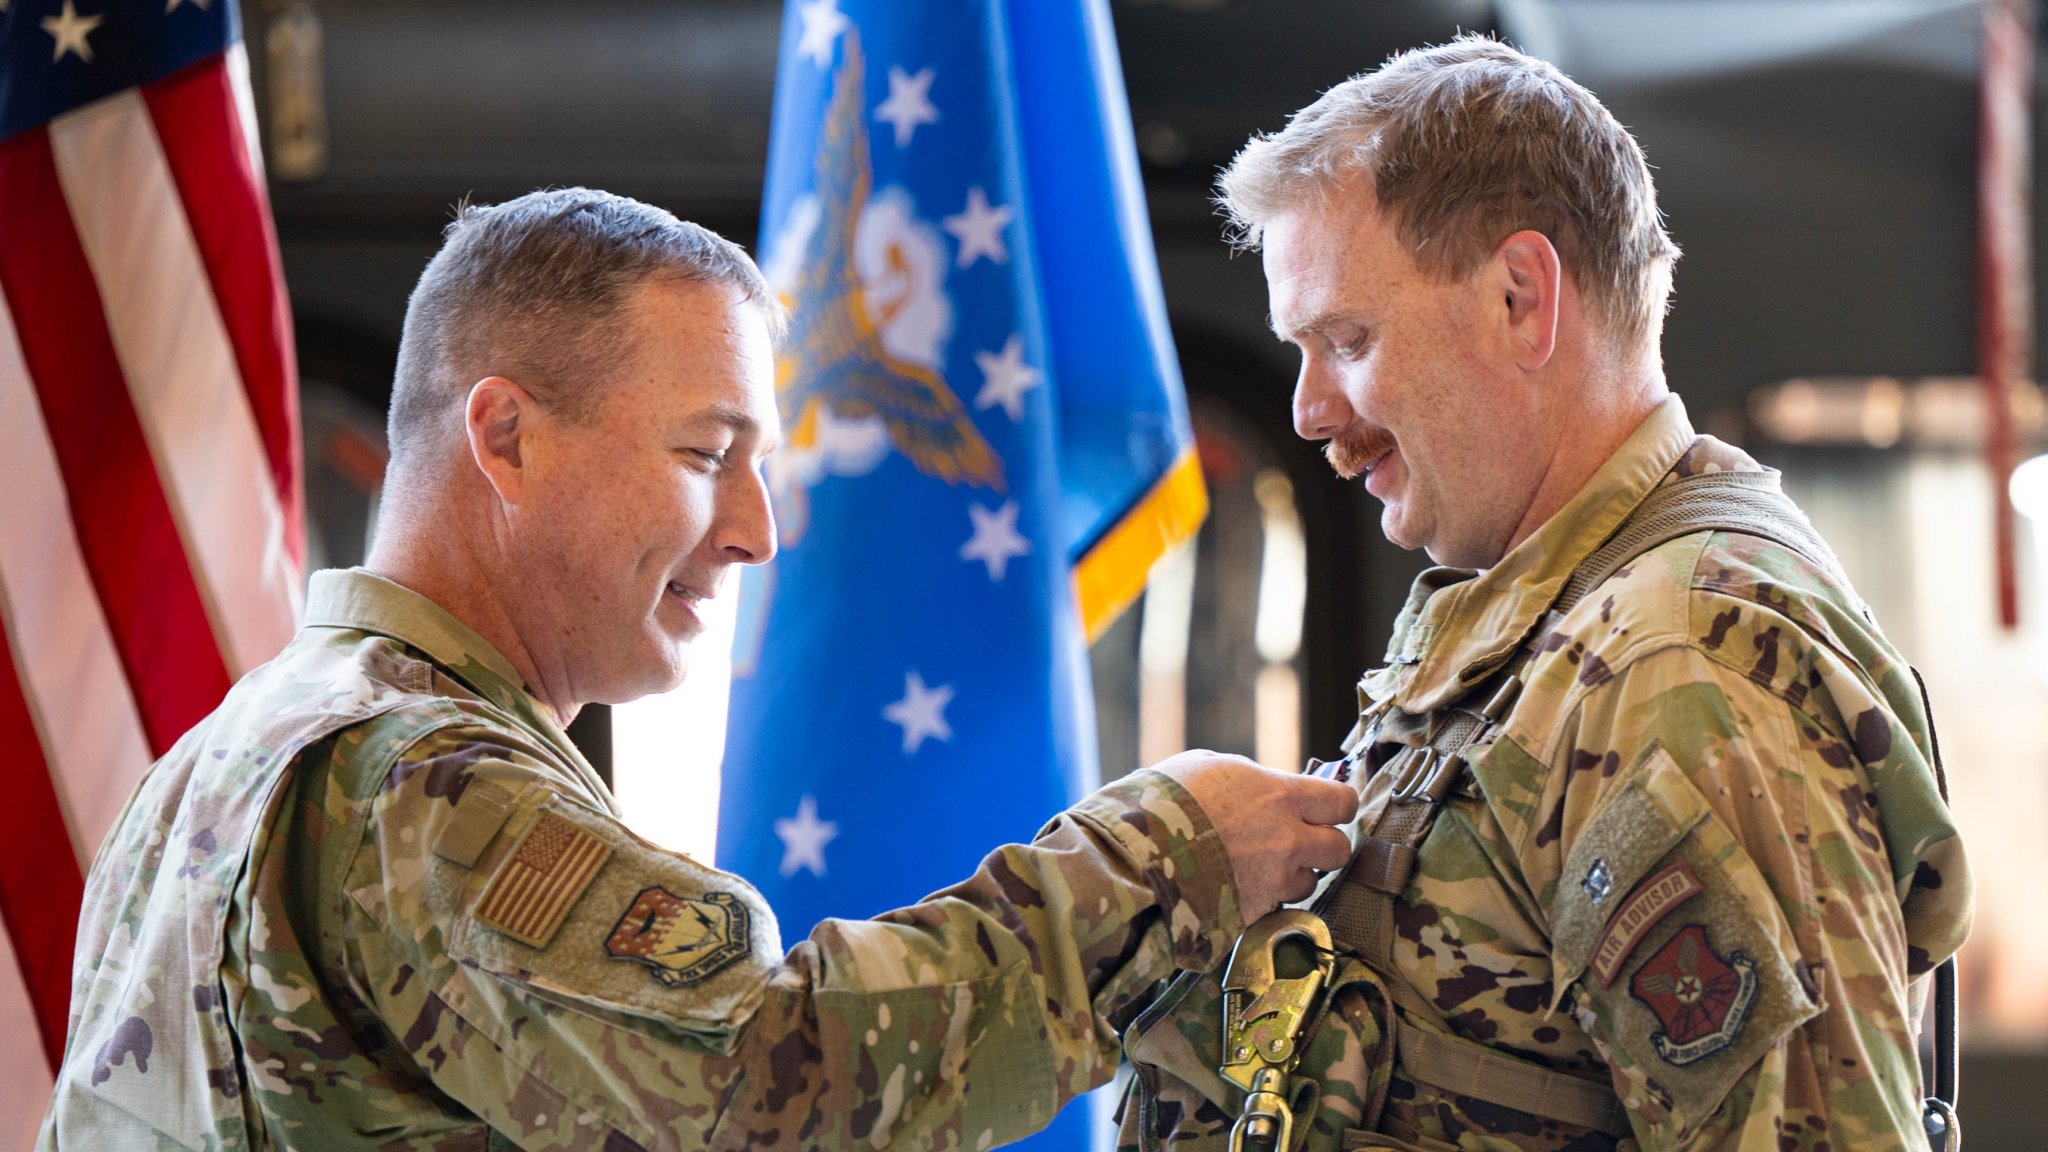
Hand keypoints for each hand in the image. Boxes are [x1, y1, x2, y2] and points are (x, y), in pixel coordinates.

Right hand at [1152, 750, 1357, 921]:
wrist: (1133, 852)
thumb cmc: (1162, 799)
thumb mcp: (1207, 766)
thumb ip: (1250, 779)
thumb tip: (1263, 787)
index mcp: (1280, 795)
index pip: (1342, 802)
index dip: (1336, 806)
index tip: (1324, 807)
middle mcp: (1287, 840)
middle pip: (1339, 850)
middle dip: (1323, 845)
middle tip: (1298, 840)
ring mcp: (1272, 881)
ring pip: (1309, 883)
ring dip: (1292, 875)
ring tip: (1258, 866)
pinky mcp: (1253, 912)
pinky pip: (1273, 906)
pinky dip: (1261, 898)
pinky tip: (1234, 885)